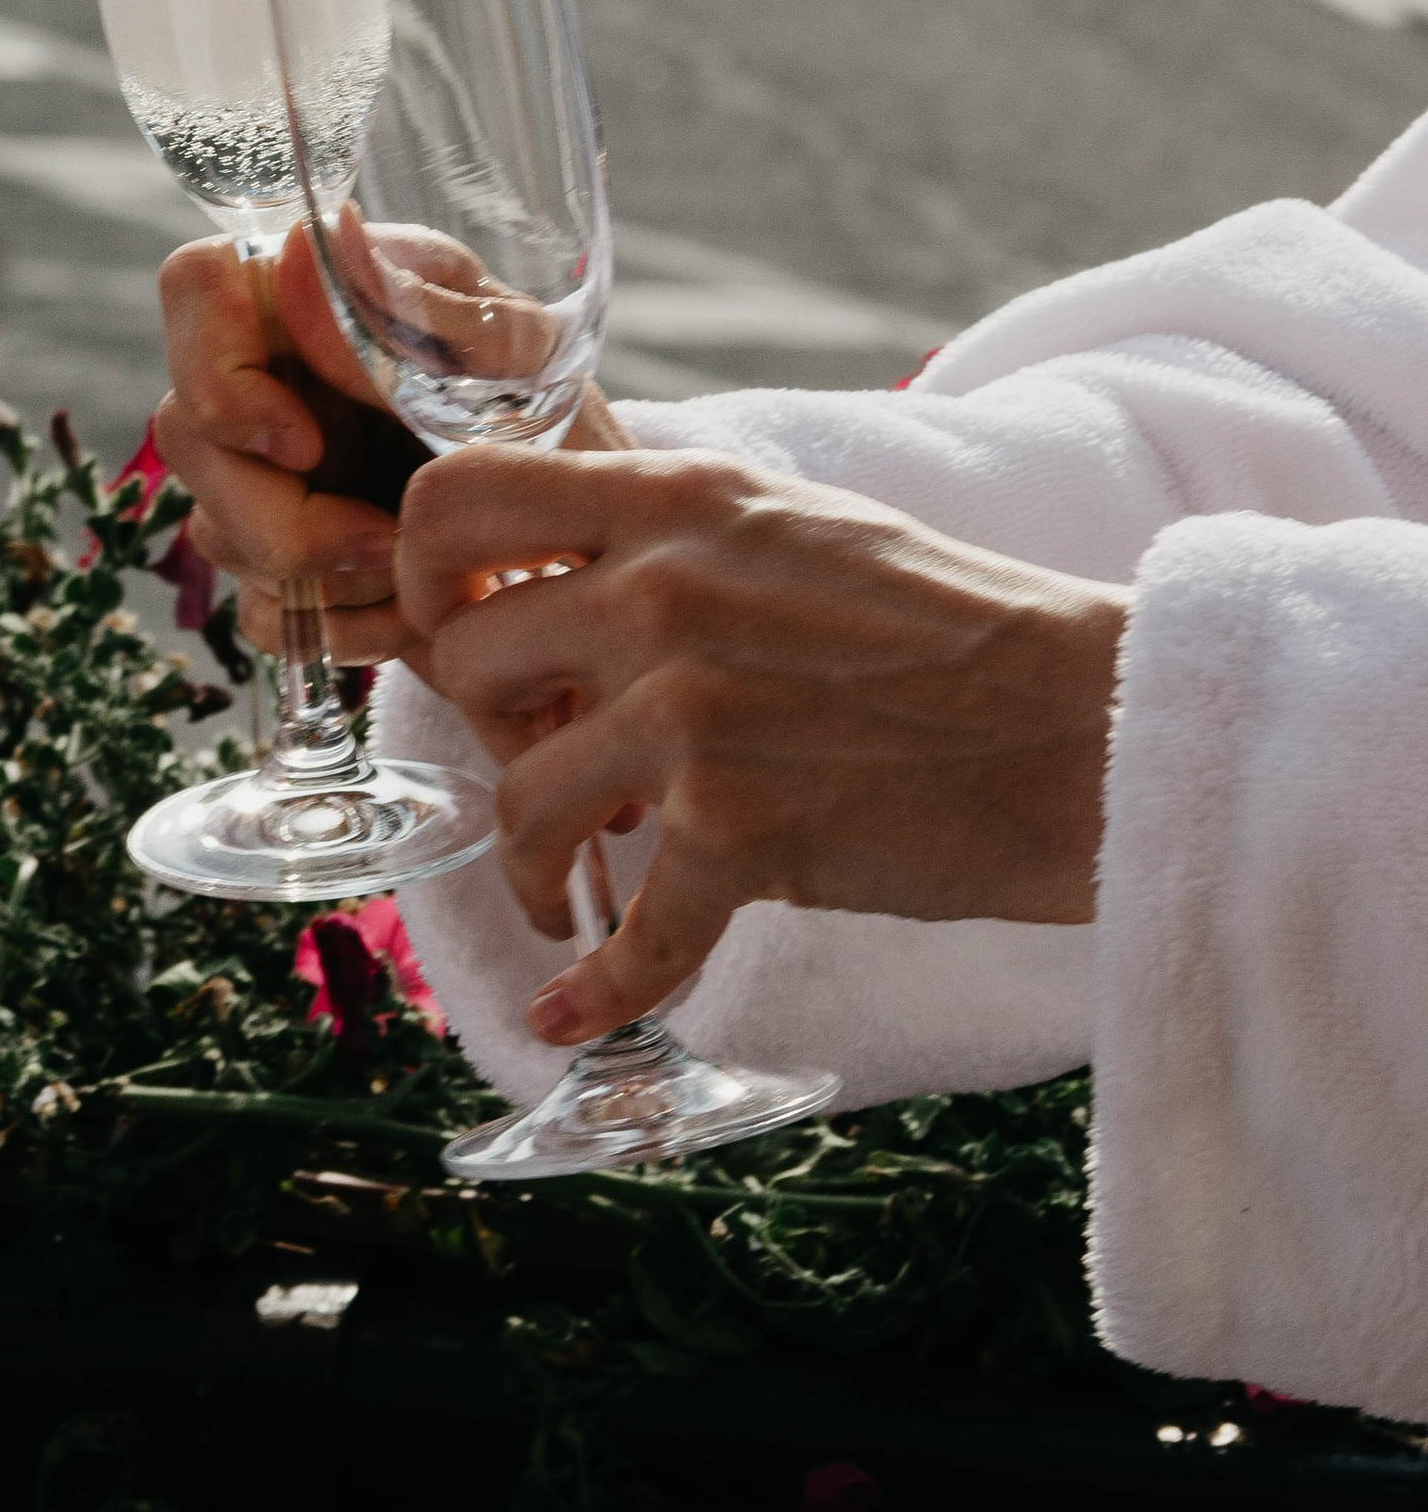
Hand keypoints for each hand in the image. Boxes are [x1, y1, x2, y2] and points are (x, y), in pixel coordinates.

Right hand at [151, 227, 628, 671]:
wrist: (584, 526)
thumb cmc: (555, 409)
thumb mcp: (521, 356)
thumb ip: (419, 311)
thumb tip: (298, 264)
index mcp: (313, 292)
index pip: (194, 288)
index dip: (220, 376)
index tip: (304, 446)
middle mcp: (269, 371)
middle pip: (187, 434)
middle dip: (280, 520)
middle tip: (387, 544)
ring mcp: (262, 468)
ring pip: (214, 532)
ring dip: (324, 580)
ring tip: (426, 574)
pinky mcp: (282, 556)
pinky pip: (260, 613)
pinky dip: (338, 629)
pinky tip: (410, 612)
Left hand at [397, 444, 1128, 1040]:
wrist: (1087, 722)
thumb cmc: (949, 626)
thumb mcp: (791, 522)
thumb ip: (666, 527)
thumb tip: (548, 548)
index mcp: (677, 501)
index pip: (456, 496)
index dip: (424, 569)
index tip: (458, 623)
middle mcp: (665, 592)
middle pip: (464, 658)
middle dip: (483, 727)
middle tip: (537, 757)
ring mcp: (695, 713)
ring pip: (518, 801)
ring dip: (528, 863)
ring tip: (562, 887)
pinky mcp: (740, 833)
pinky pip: (624, 938)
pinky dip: (593, 992)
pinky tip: (575, 1014)